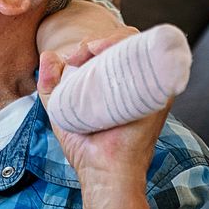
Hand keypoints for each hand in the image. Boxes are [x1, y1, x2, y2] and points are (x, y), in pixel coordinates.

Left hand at [38, 35, 167, 202]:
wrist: (101, 170)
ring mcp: (150, 86)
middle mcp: (136, 81)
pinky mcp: (160, 94)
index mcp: (117, 82)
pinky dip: (136, 48)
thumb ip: (50, 82)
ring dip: (116, 40)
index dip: (93, 43)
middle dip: (103, 39)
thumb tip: (48, 55)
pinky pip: (156, 61)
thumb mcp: (59, 106)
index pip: (111, 47)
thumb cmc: (83, 143)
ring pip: (139, 46)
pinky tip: (111, 52)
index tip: (73, 56)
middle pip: (126, 43)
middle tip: (84, 52)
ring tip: (94, 50)